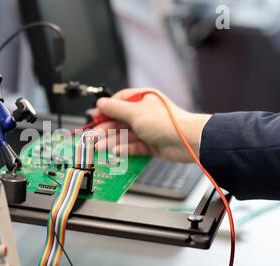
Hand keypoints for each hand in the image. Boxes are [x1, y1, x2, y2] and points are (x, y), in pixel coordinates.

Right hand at [92, 88, 210, 162]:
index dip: (105, 110)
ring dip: (111, 141)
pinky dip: (124, 149)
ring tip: (99, 148)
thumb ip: (115, 109)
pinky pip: (133, 146)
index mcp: (142, 99)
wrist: (186, 141)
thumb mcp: (135, 112)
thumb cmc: (166, 122)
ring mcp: (147, 129)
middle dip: (105, 129)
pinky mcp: (150, 144)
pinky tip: (115, 152)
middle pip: (119, 121)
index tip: (94, 117)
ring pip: (124, 135)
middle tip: (92, 138)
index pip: (119, 102)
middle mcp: (144, 113)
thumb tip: (100, 104)